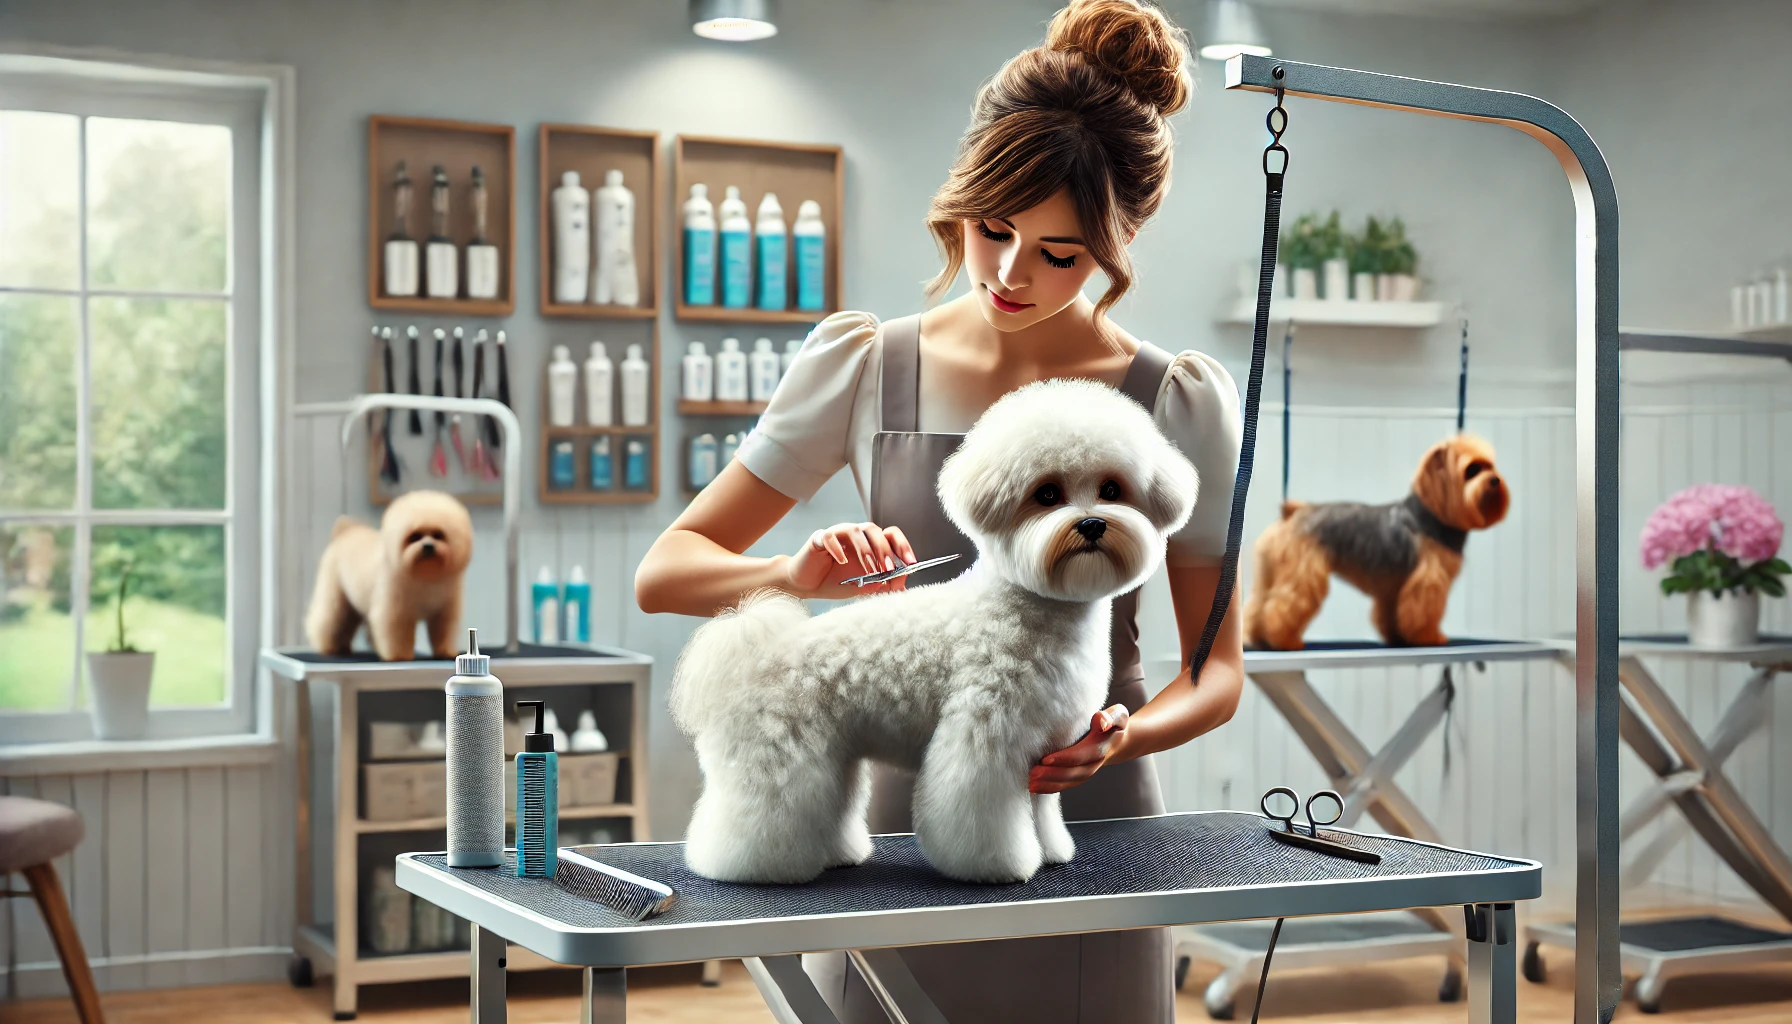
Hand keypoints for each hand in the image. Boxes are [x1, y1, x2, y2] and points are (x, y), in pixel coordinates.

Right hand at [784, 522, 917, 598]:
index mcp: (869, 544)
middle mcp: (856, 536)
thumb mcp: (865, 588)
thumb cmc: (835, 583)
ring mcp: (838, 534)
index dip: (902, 546)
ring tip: (870, 569)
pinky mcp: (819, 538)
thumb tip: (904, 580)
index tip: (911, 563)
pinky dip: (838, 548)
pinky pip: (830, 536)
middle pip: (875, 530)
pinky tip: (841, 562)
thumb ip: (885, 584)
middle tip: (890, 569)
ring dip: (866, 550)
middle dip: (885, 550)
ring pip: (856, 530)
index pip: (890, 535)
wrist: (807, 586)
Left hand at [1030, 705, 1129, 794]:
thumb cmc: (1113, 722)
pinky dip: (1051, 787)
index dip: (1066, 758)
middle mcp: (1096, 762)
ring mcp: (1089, 770)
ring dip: (1050, 785)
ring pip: (1071, 782)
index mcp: (1104, 746)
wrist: (1120, 739)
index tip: (1046, 759)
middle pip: (1076, 772)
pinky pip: (1067, 784)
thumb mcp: (1118, 715)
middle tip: (1033, 774)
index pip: (1085, 754)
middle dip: (1054, 775)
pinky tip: (1034, 787)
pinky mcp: (1080, 774)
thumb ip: (1112, 716)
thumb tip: (1102, 720)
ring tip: (1031, 784)